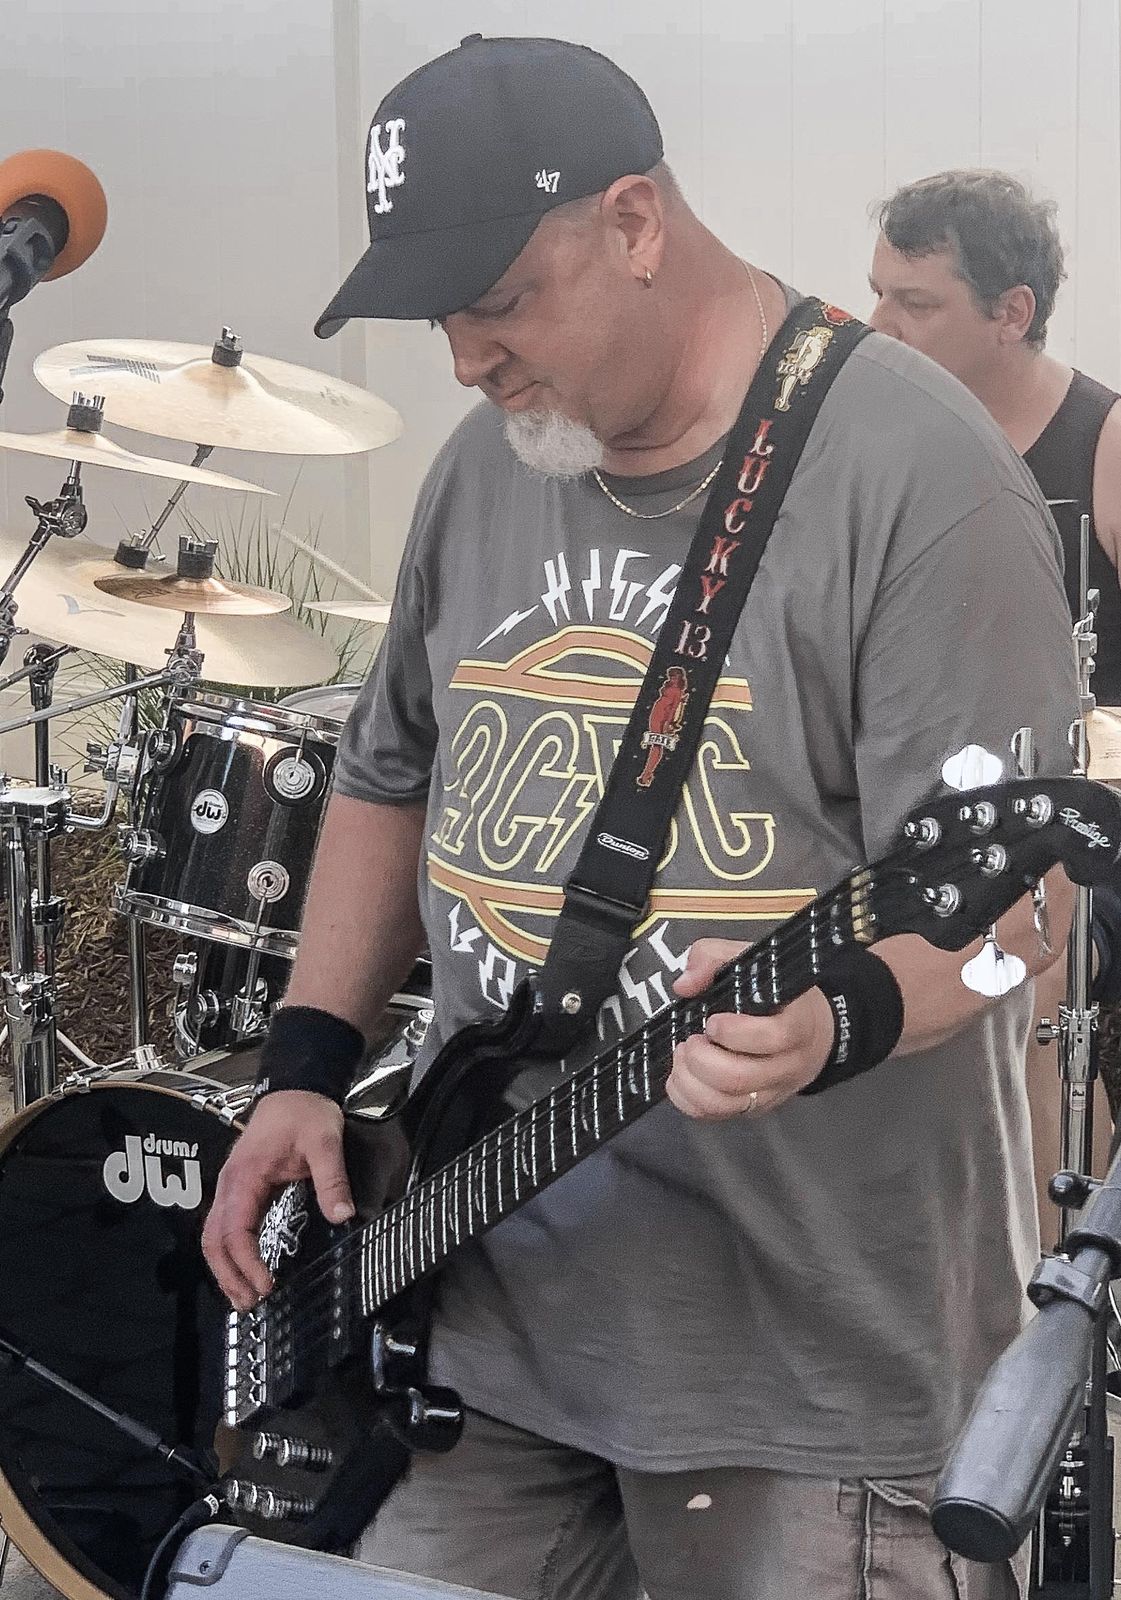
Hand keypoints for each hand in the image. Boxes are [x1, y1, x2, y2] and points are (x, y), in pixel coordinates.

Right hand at [201, 1090, 354, 1310]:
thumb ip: (331, 1179)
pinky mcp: (240, 1189)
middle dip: (227, 1275)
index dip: (247, 1263)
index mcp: (245, 1176)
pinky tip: (244, 1270)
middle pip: (214, 1240)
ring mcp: (231, 1187)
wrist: (295, 1089)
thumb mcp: (325, 1142)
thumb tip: (342, 1216)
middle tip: (249, 1304)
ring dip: (225, 1269)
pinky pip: (226, 1227)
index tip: (266, 1285)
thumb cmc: (305, 1113)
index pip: (235, 1230)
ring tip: (244, 1297)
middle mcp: (229, 1185)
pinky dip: (229, 1253)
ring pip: (214, 1236)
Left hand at [668, 939, 835, 1118]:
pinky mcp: (754, 1108)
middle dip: (702, 1060)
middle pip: (741, 1077)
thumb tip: (684, 985)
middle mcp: (788, 1064)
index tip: (712, 1021)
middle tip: (690, 1040)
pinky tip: (680, 1076)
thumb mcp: (750, 961)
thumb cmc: (774, 993)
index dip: (736, 1033)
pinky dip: (687, 1099)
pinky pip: (716, 1115)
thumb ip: (713, 957)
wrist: (812, 1030)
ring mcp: (771, 1091)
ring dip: (691, 1081)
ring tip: (682, 1056)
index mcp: (797, 1023)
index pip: (775, 1037)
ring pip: (726, 1103)